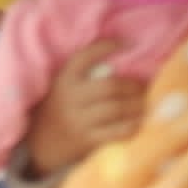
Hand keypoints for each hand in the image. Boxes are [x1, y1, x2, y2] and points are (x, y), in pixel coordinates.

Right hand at [25, 40, 145, 176]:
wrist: (41, 144)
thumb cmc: (59, 109)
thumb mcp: (63, 87)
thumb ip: (85, 76)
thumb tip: (124, 61)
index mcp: (64, 80)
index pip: (84, 57)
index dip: (106, 47)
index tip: (126, 43)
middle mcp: (70, 98)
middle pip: (110, 86)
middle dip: (134, 86)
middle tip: (146, 86)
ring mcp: (79, 120)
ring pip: (117, 109)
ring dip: (138, 105)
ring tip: (146, 103)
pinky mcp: (87, 140)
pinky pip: (118, 131)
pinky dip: (134, 125)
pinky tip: (140, 121)